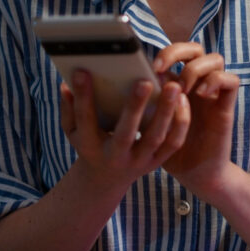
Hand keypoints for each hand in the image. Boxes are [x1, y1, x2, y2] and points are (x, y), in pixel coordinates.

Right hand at [60, 69, 189, 191]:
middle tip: (144, 81)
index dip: (82, 96)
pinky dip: (180, 122)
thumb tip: (67, 82)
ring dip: (165, 112)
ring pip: (155, 138)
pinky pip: (174, 143)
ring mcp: (138, 161)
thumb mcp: (73, 130)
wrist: (106, 179)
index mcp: (89, 147)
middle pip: (125, 134)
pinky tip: (182, 99)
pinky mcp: (157, 162)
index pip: (85, 120)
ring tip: (172, 86)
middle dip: (134, 107)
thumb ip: (69, 107)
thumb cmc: (89, 144)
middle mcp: (115, 156)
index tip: (83, 71)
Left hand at [153, 43, 239, 197]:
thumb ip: (141, 103)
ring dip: (196, 68)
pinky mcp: (226, 106)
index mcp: (178, 83)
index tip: (148, 67)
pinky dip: (217, 81)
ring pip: (216, 59)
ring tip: (181, 87)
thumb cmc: (167, 149)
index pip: (177, 52)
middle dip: (178, 52)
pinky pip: (231, 81)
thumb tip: (118, 83)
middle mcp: (198, 84)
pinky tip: (201, 95)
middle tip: (160, 68)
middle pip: (196, 48)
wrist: (194, 174)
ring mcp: (214, 93)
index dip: (165, 52)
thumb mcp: (147, 123)